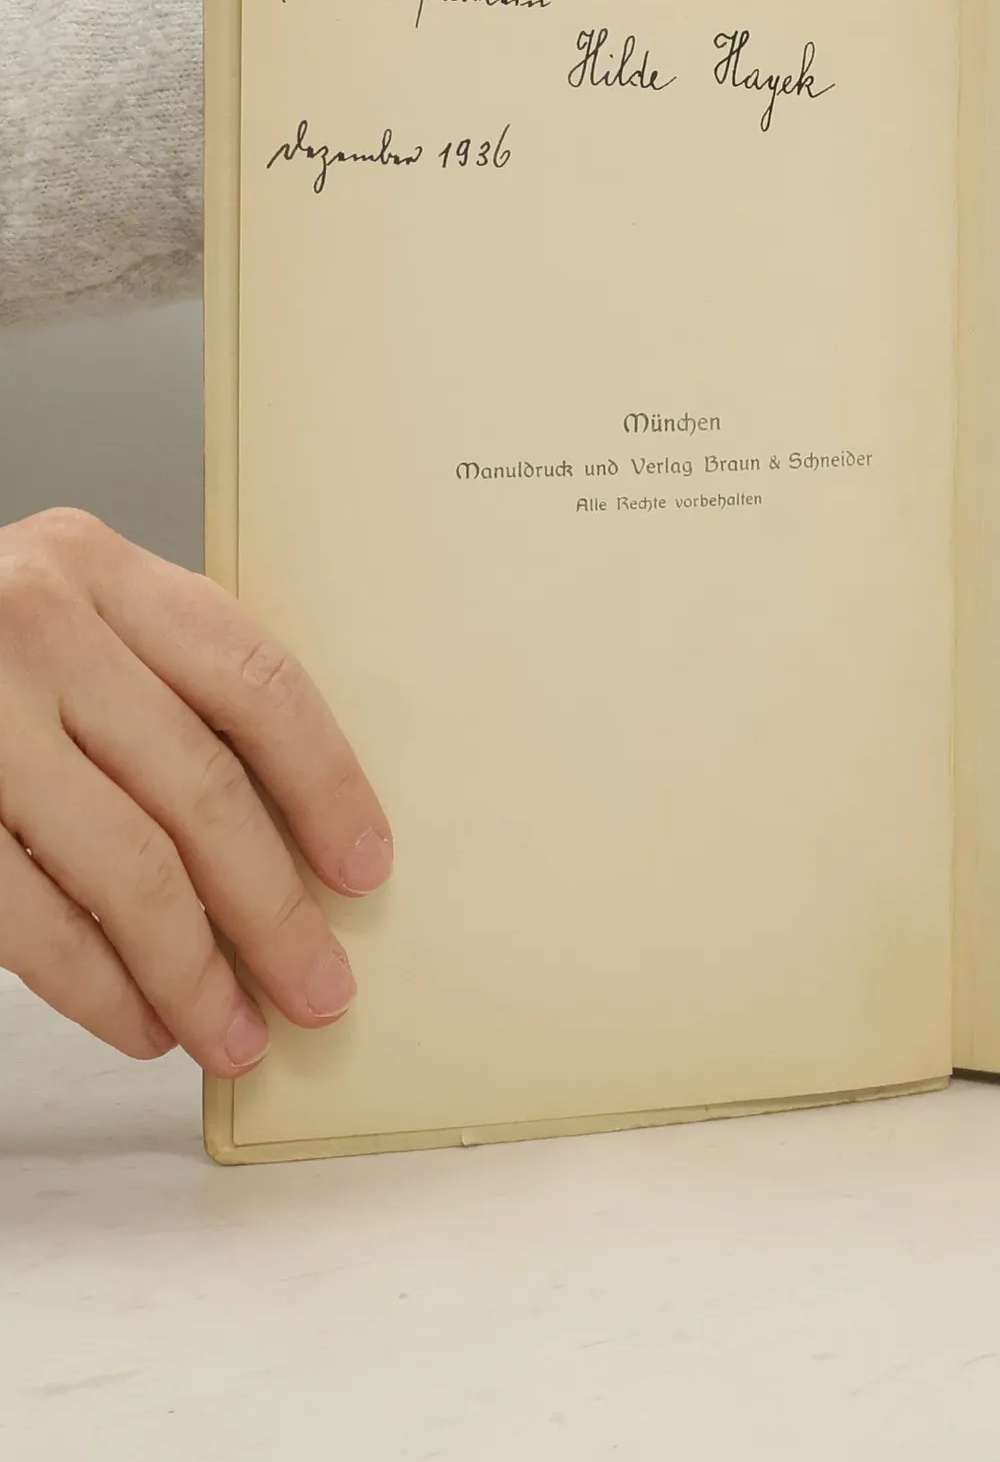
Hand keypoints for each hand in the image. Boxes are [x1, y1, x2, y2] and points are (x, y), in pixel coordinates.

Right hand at [0, 509, 390, 1073]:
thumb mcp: (75, 621)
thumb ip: (168, 681)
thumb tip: (302, 825)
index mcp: (99, 568)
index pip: (255, 683)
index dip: (325, 785)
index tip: (365, 867)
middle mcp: (34, 629)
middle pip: (200, 790)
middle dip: (272, 910)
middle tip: (319, 987)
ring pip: (123, 867)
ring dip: (193, 972)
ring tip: (237, 1033)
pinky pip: (31, 919)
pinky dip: (98, 987)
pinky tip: (145, 1022)